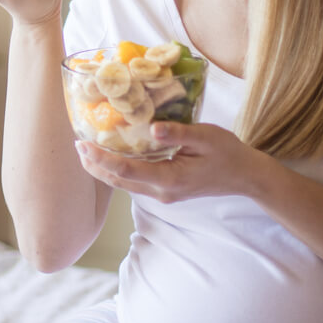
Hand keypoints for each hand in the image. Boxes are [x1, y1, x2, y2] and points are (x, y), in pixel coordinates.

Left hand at [74, 121, 269, 202]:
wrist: (245, 176)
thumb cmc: (228, 153)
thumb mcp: (207, 136)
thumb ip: (178, 133)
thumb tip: (151, 128)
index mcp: (169, 179)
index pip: (124, 170)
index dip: (100, 157)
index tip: (81, 143)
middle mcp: (161, 192)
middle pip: (117, 181)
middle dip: (94, 165)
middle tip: (76, 144)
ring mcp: (162, 195)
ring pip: (123, 184)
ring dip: (103, 169)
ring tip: (86, 150)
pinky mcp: (165, 191)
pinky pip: (134, 182)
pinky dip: (117, 170)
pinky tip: (111, 155)